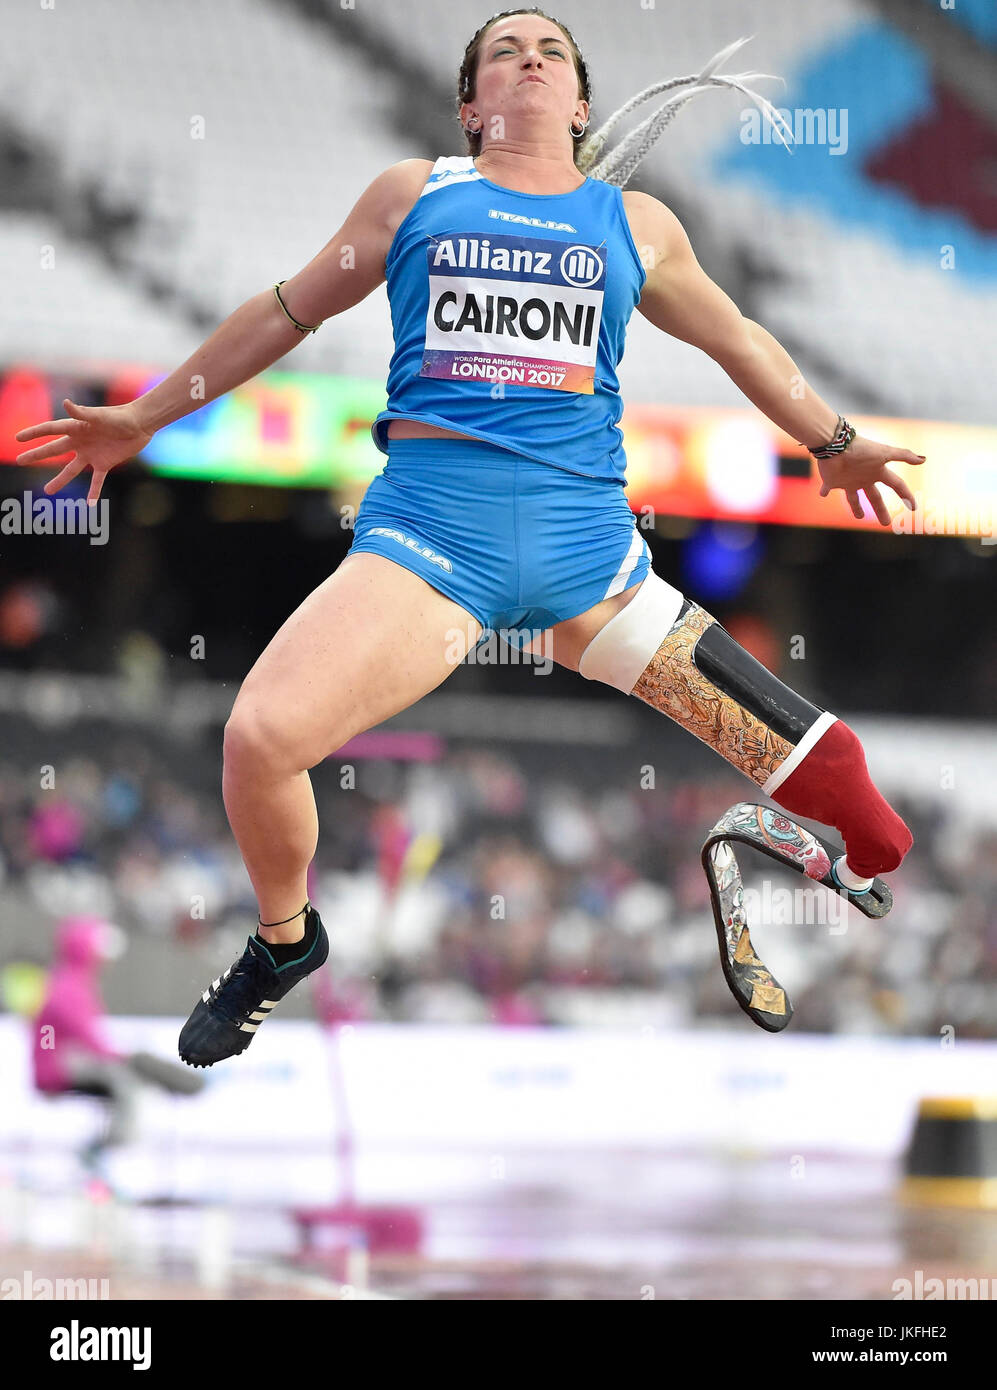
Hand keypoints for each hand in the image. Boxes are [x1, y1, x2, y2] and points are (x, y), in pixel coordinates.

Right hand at [14, 398, 153, 504]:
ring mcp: (91, 454)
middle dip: (36, 455)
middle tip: (20, 460)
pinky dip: (94, 492)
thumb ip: (82, 413)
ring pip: (71, 469)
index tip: (18, 438)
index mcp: (76, 427)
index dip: (34, 433)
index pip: (50, 430)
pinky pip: (97, 480)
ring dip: (60, 480)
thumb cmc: (120, 416)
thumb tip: (65, 403)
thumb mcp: (100, 416)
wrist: (140, 424)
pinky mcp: (105, 463)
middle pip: (54, 450)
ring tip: (48, 491)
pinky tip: (89, 504)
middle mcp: (80, 441)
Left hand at [816, 434, 924, 525]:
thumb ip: (904, 455)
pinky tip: (822, 494)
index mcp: (877, 472)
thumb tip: (924, 459)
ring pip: (853, 498)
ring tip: (858, 516)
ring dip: (855, 506)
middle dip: (880, 510)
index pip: (896, 485)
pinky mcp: (832, 481)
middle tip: (885, 523)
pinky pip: (827, 488)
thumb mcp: (885, 453)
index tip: (913, 508)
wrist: (835, 445)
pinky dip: (824, 491)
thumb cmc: (861, 449)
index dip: (905, 495)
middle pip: (874, 498)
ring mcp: (848, 480)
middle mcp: (864, 478)